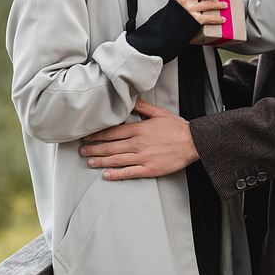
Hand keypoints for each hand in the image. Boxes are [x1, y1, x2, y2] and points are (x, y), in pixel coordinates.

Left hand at [80, 99, 198, 179]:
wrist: (192, 142)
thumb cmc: (176, 127)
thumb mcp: (159, 112)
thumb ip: (143, 107)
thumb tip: (131, 100)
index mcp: (139, 128)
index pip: (112, 132)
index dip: (98, 135)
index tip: (88, 136)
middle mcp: (138, 143)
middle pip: (110, 146)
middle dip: (94, 149)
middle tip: (82, 151)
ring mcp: (143, 157)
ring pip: (116, 160)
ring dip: (100, 161)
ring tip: (89, 162)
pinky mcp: (149, 169)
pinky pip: (129, 172)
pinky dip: (116, 174)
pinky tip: (106, 175)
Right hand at [172, 0, 226, 24]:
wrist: (167, 30)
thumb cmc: (173, 16)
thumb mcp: (176, 1)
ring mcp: (190, 9)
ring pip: (209, 3)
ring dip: (219, 4)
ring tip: (224, 5)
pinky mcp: (195, 19)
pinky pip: (210, 18)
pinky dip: (218, 19)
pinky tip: (222, 19)